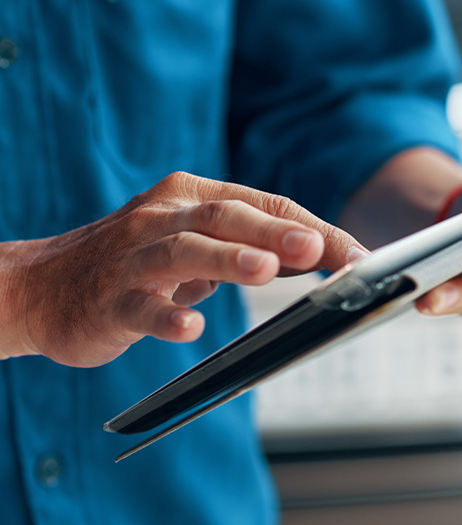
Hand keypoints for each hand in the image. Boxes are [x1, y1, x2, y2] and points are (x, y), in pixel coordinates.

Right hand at [0, 172, 365, 366]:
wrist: (44, 285)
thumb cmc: (136, 261)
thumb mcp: (195, 243)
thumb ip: (249, 245)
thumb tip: (320, 253)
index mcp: (191, 197)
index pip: (262, 205)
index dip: (310, 229)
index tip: (353, 253)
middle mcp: (163, 217)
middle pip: (226, 217)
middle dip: (275, 233)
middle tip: (318, 250)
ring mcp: (132, 258)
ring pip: (183, 251)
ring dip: (227, 259)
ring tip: (266, 271)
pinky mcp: (107, 300)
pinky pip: (138, 307)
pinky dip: (166, 315)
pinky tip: (191, 327)